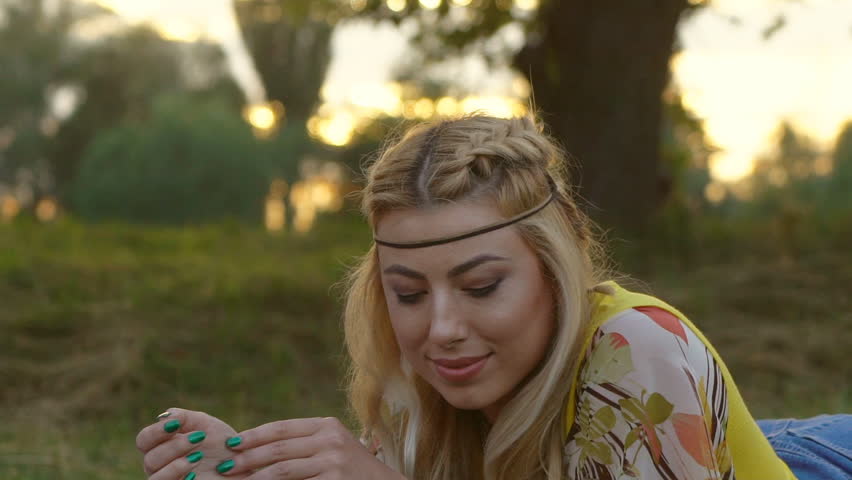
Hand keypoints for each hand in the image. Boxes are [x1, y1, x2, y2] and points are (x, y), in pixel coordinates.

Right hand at [135, 407, 249, 479]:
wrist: (243, 464)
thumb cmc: (223, 444)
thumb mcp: (206, 425)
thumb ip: (185, 417)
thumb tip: (164, 416)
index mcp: (163, 446)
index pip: (144, 440)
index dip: (156, 431)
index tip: (177, 424)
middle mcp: (162, 466)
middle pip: (150, 459)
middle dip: (174, 447)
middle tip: (199, 438)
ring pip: (155, 478)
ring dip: (176, 465)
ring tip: (199, 457)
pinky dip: (179, 478)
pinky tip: (195, 473)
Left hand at [217, 417, 403, 479]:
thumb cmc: (350, 470)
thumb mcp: (330, 447)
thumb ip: (302, 444)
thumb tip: (256, 451)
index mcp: (326, 424)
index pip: (281, 428)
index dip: (254, 436)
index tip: (231, 443)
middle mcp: (329, 438)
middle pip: (277, 448)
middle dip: (247, 458)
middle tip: (224, 467)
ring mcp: (332, 460)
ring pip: (281, 469)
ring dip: (254, 477)